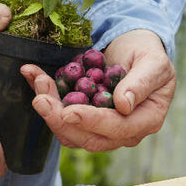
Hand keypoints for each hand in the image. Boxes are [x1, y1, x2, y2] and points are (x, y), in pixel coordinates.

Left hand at [20, 29, 175, 151]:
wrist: (134, 47)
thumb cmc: (148, 53)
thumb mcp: (153, 62)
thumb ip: (142, 83)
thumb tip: (124, 105)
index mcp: (146, 120)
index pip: (117, 128)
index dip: (92, 122)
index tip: (69, 112)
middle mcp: (123, 130)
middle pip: (88, 138)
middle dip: (60, 120)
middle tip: (40, 99)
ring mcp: (100, 126)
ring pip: (69, 131)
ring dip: (49, 109)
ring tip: (38, 80)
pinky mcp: (81, 116)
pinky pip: (60, 115)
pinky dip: (46, 95)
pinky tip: (32, 75)